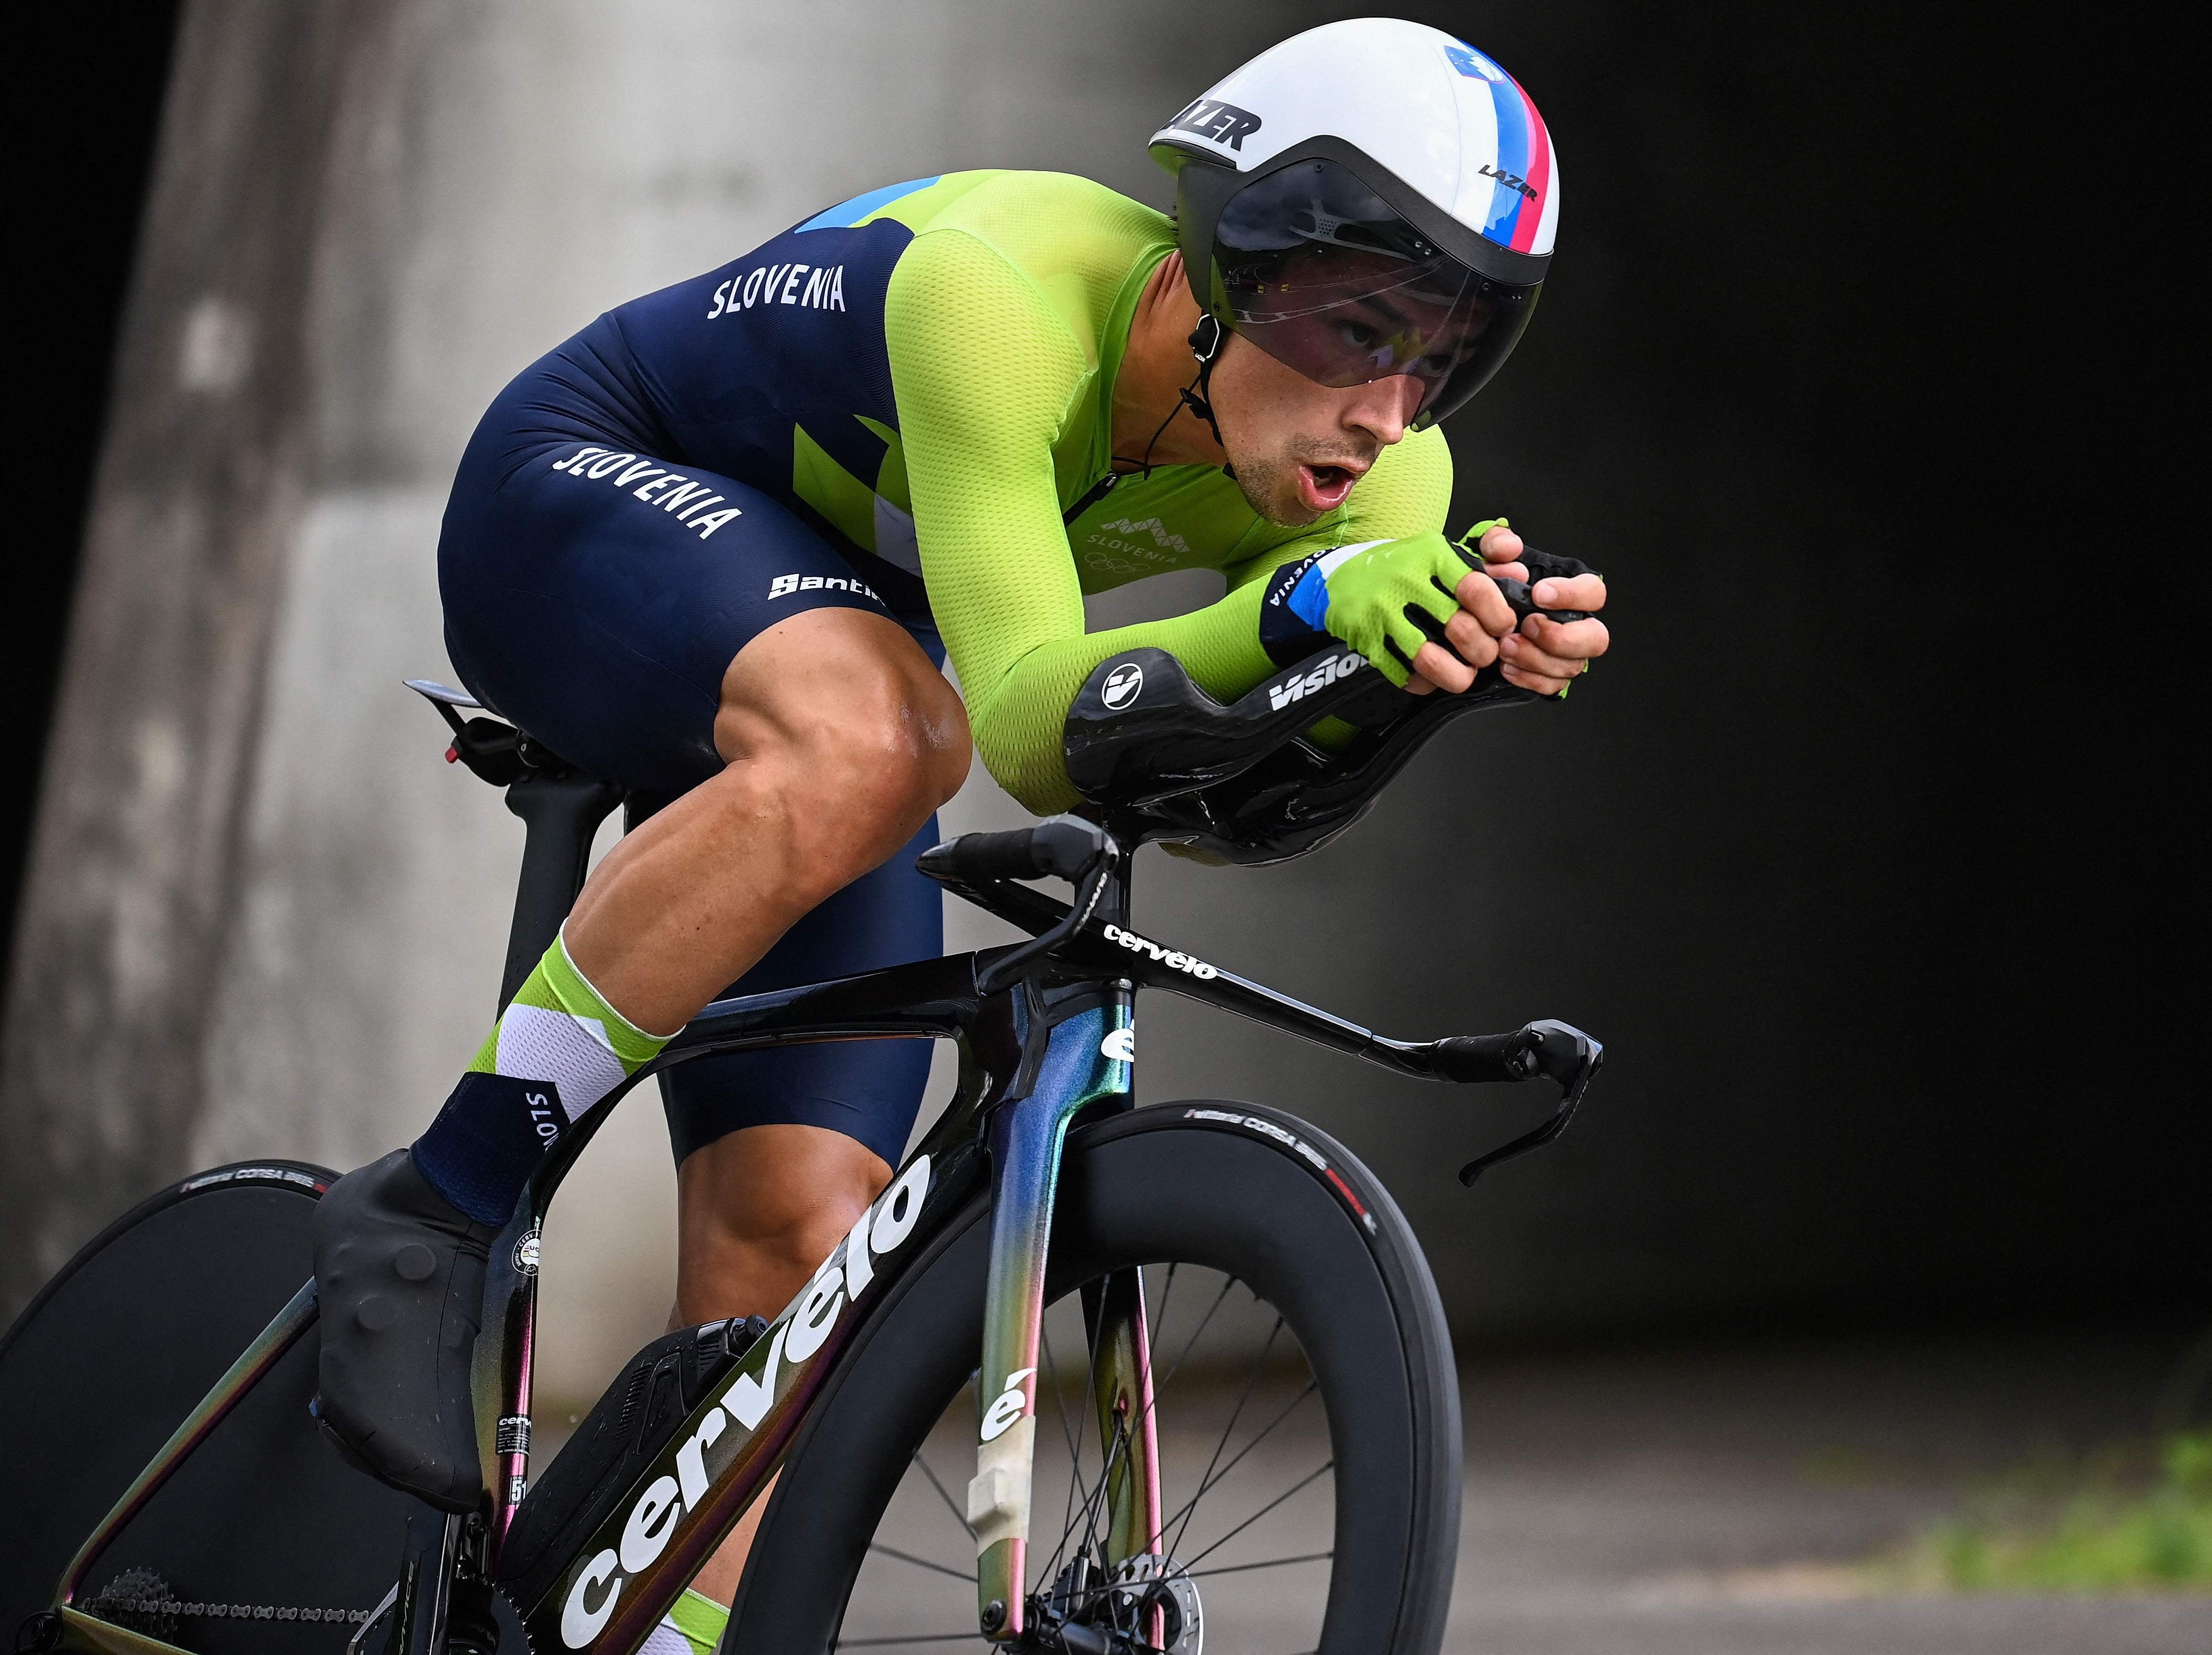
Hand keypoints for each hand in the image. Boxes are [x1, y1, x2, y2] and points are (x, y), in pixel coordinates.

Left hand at [1410, 523, 1608, 695]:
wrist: (1468, 619)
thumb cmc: (1486, 586)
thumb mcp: (1485, 557)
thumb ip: (1495, 543)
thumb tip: (1509, 547)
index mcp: (1570, 594)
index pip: (1594, 593)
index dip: (1572, 595)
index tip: (1539, 594)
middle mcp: (1575, 625)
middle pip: (1596, 638)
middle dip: (1560, 637)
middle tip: (1527, 626)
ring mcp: (1565, 655)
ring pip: (1572, 666)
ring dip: (1537, 659)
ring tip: (1505, 647)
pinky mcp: (1549, 677)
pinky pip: (1552, 687)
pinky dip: (1529, 679)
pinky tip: (1506, 668)